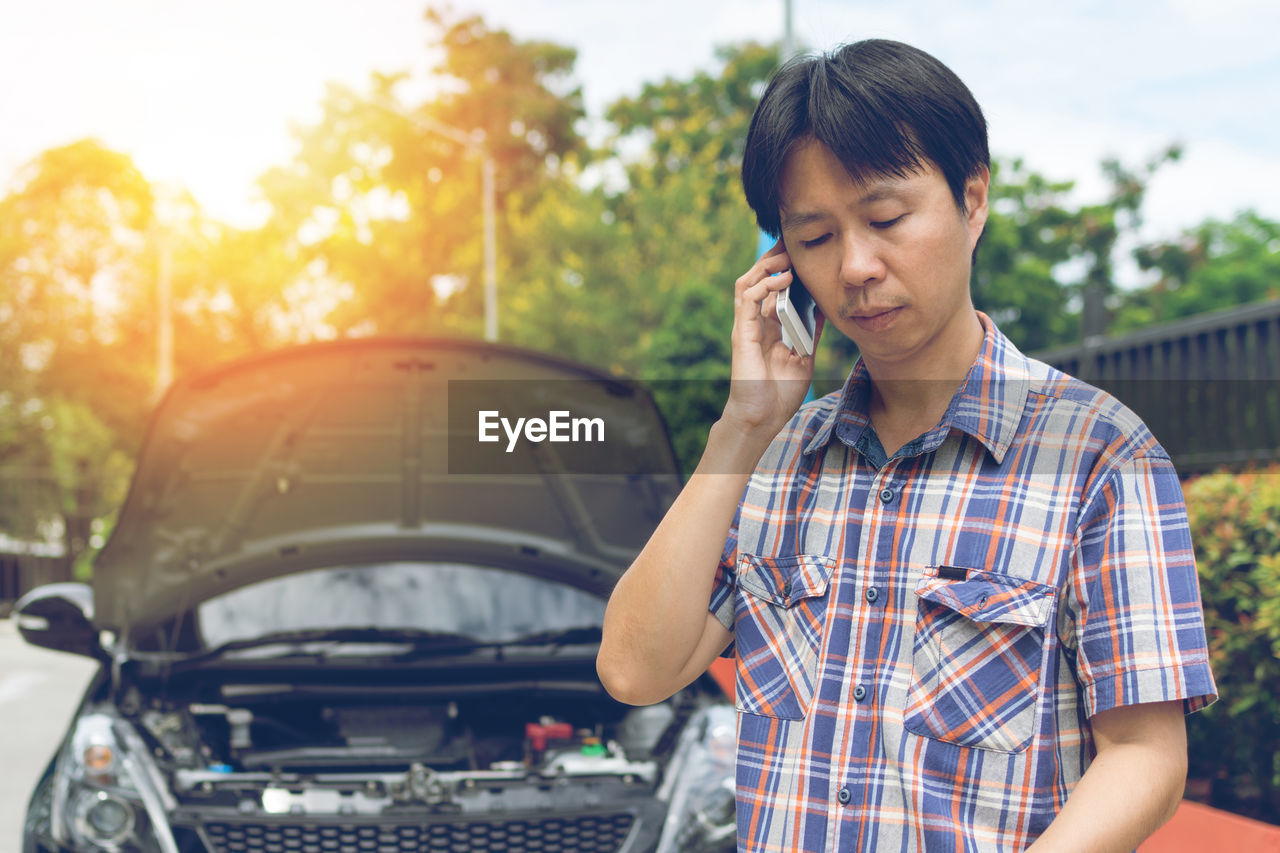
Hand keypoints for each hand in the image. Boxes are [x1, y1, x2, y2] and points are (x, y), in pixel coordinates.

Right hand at [722, 240, 824, 436]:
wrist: (762, 418)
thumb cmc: (779, 393)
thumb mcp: (805, 357)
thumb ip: (811, 332)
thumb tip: (826, 308)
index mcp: (768, 327)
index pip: (772, 288)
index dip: (783, 268)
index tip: (801, 252)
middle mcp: (754, 322)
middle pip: (758, 279)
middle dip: (773, 258)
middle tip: (791, 242)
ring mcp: (746, 326)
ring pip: (748, 282)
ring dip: (766, 265)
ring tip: (785, 254)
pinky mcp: (742, 332)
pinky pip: (748, 298)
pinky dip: (764, 284)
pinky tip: (783, 279)